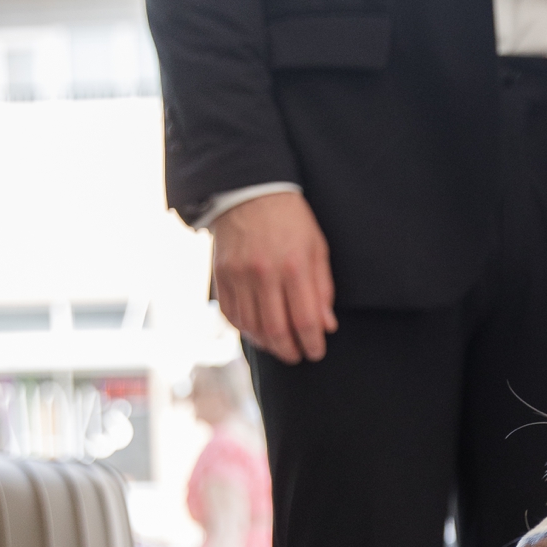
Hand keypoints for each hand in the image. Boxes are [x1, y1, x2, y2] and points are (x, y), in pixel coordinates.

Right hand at [211, 191, 336, 363]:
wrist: (249, 190)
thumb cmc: (291, 220)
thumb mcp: (317, 247)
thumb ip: (322, 288)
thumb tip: (326, 326)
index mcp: (294, 266)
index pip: (305, 320)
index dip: (312, 343)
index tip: (316, 352)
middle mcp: (264, 273)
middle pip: (276, 330)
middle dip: (290, 351)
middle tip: (298, 356)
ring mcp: (239, 275)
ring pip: (251, 326)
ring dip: (267, 344)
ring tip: (279, 347)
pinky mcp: (221, 274)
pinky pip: (231, 314)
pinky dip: (245, 329)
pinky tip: (257, 332)